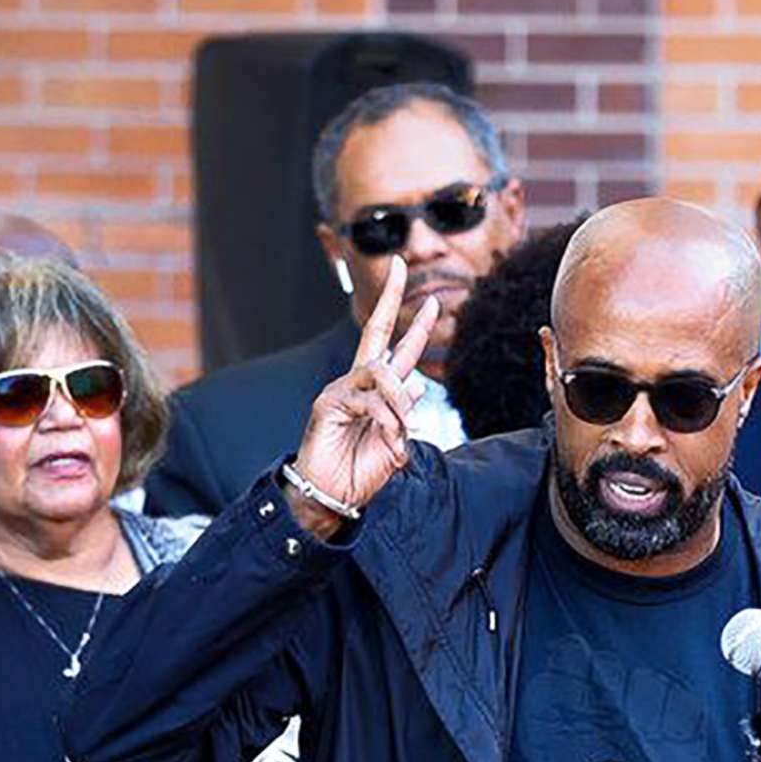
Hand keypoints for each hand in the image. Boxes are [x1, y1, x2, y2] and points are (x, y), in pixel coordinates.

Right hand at [284, 256, 441, 538]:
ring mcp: (341, 390)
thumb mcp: (396, 441)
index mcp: (377, 392)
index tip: (431, 300)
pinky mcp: (328, 403)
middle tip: (402, 263)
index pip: (396, 350)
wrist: (333, 497)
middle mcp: (358, 384)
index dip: (414, 325)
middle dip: (391, 297)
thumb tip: (419, 382)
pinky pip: (370, 399)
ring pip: (382, 372)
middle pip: (376, 331)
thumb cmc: (361, 473)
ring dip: (399, 402)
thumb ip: (406, 412)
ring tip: (399, 434)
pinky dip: (386, 421)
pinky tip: (388, 441)